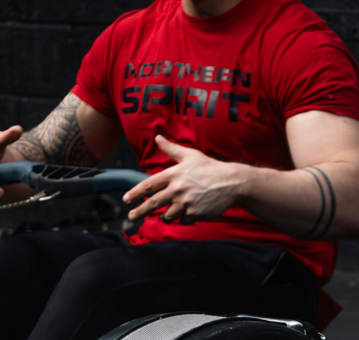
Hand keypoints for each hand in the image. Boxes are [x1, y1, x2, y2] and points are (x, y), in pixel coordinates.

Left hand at [123, 135, 244, 224]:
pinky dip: (185, 218)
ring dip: (167, 216)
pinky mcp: (195, 213)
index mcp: (173, 175)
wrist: (232, 182)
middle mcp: (177, 189)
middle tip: (131, 217)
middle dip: (139, 212)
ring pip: (167, 215)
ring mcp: (186, 202)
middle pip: (152, 204)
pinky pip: (183, 220)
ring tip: (171, 212)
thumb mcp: (190, 155)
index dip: (135, 193)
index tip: (126, 199)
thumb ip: (171, 148)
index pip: (148, 185)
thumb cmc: (210, 168)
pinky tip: (192, 211)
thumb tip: (157, 137)